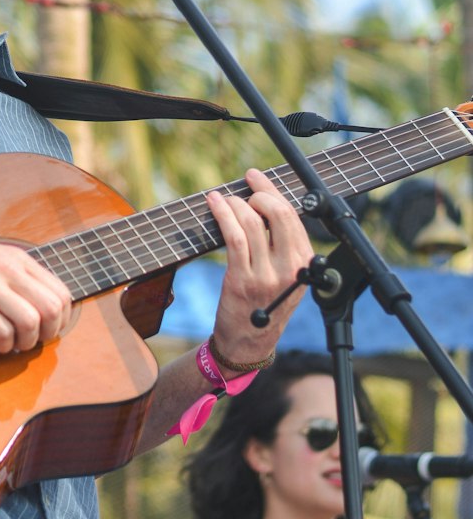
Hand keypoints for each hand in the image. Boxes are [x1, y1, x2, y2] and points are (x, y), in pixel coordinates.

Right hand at [0, 230, 73, 353]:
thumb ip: (16, 276)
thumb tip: (41, 306)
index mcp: (17, 258)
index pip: (62, 293)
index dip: (61, 320)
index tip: (47, 331)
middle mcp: (7, 269)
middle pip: (52, 310)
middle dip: (47, 335)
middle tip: (29, 341)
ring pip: (30, 322)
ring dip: (24, 343)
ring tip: (8, 343)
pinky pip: (0, 332)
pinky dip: (1, 346)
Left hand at [205, 168, 313, 367]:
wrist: (249, 341)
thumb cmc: (266, 303)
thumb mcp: (287, 275)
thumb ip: (284, 244)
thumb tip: (264, 200)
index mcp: (305, 263)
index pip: (292, 215)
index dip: (272, 191)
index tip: (257, 177)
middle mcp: (290, 268)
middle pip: (277, 214)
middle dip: (258, 192)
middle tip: (245, 185)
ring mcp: (265, 275)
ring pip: (251, 222)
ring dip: (235, 203)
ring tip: (225, 199)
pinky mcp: (241, 280)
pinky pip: (232, 237)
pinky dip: (222, 214)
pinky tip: (214, 204)